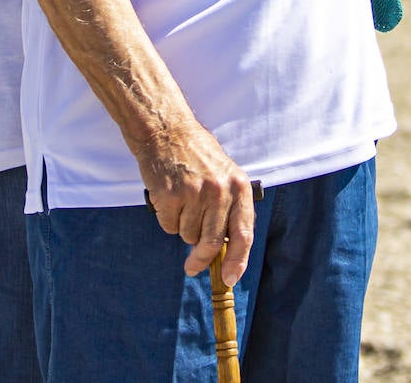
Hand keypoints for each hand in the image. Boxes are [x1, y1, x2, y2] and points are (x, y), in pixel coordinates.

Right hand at [137, 120, 255, 286]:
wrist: (166, 130)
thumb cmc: (196, 154)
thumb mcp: (224, 175)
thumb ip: (228, 208)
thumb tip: (225, 252)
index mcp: (238, 186)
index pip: (244, 234)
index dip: (238, 261)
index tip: (229, 279)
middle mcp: (219, 191)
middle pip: (212, 242)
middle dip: (202, 259)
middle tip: (192, 267)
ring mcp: (194, 193)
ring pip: (188, 236)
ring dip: (182, 228)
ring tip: (181, 201)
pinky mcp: (170, 195)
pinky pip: (169, 226)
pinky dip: (167, 219)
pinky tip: (167, 197)